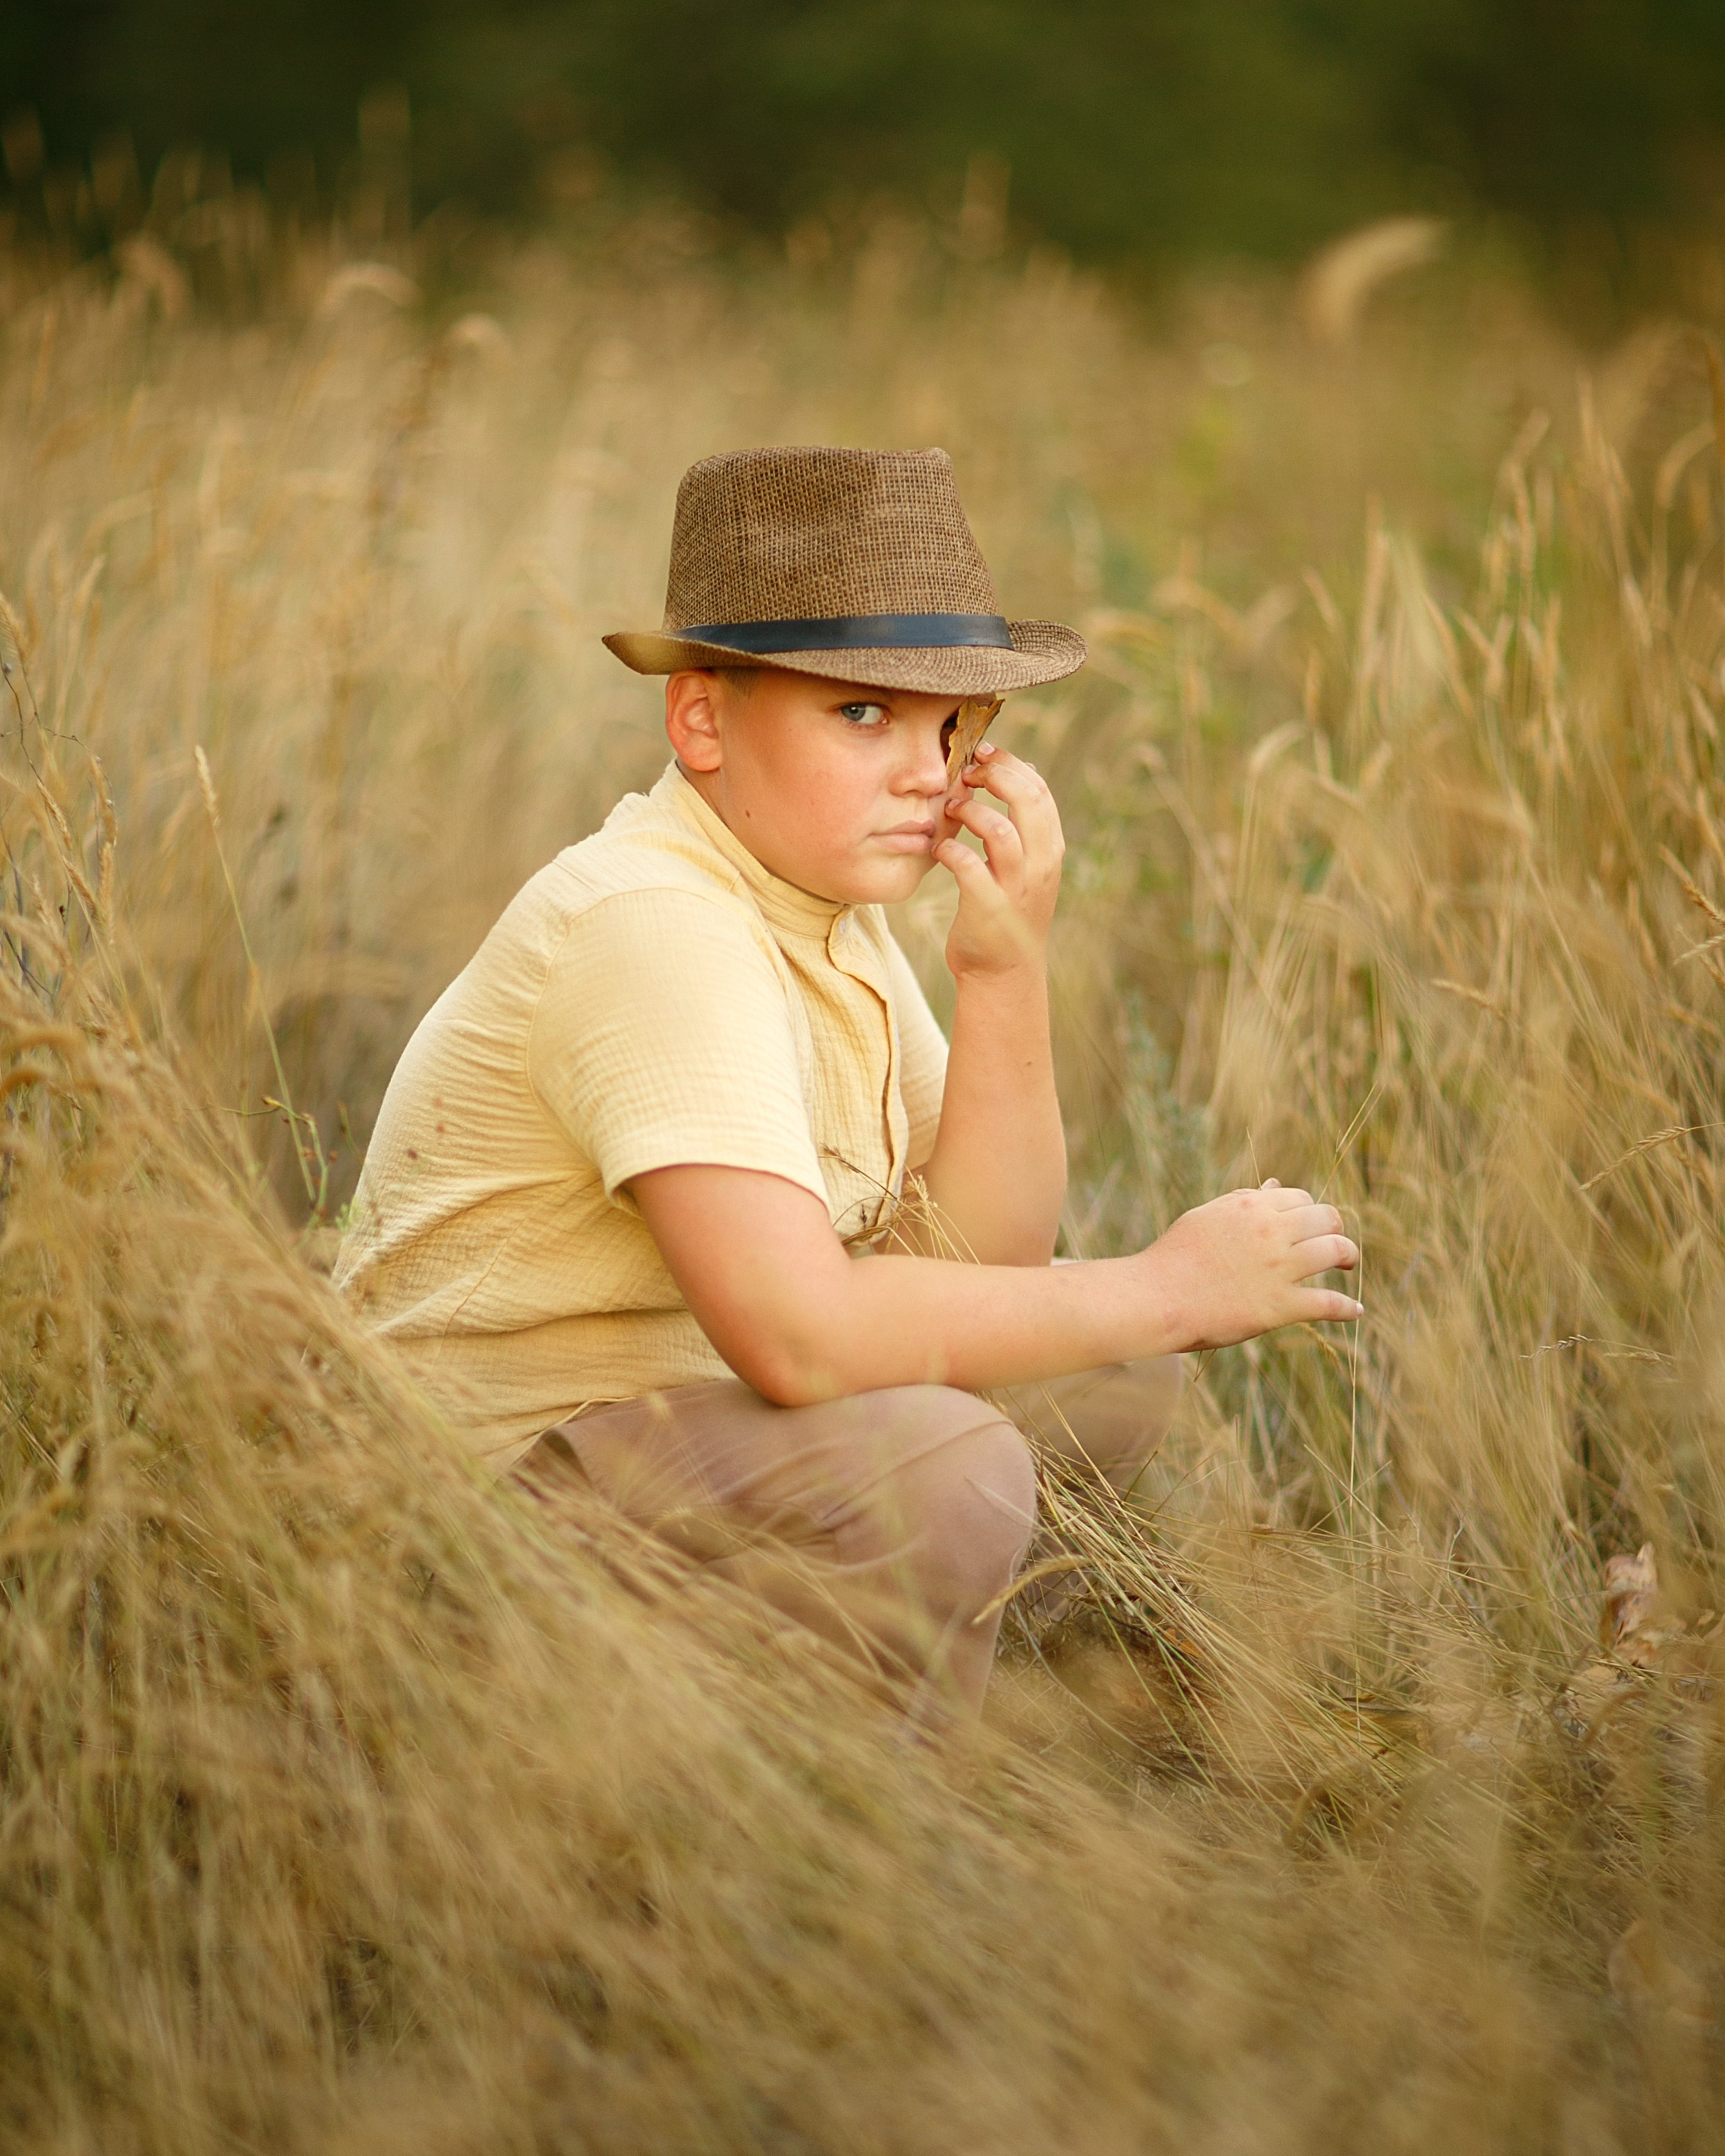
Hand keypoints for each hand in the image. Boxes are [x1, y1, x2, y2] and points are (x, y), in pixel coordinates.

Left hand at [937, 743, 1063, 978]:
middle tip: (967, 770)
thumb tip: (1023, 771)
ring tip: (952, 808)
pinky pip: (969, 867)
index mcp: (1050, 849)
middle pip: (1027, 799)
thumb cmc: (1008, 912)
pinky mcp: (989, 908)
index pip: (1039, 790)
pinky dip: (951, 851)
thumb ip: (1027, 824)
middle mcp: (1040, 865)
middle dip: (995, 774)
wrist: (1004, 973)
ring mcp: (1017, 888)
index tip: (983, 753)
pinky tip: (939, 850)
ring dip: (971, 811)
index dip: (1011, 763)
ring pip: (1000, 830)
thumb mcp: (1028, 864)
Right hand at [1137, 1180, 1362, 1348]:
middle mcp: (1271, 1231)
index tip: (1308, 1227)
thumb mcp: (1207, 1217)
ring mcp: (1279, 1268)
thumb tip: (1274, 1185)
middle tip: (1336, 1243)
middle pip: (1327, 1218)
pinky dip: (1346, 1308)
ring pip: (1336, 1251)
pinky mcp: (1280, 1306)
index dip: (1309, 1212)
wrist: (1156, 1298)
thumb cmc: (1174, 1257)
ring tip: (1348, 1265)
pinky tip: (1354, 1310)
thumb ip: (1243, 1201)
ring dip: (1348, 1256)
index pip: (1301, 1198)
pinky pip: (1328, 1303)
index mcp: (1251, 1206)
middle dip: (1336, 1228)